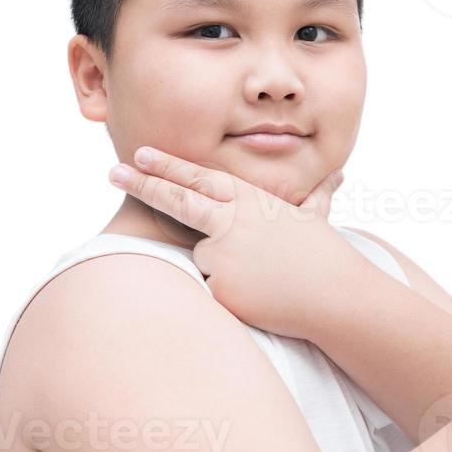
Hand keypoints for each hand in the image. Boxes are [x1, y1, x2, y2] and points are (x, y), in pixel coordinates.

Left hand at [108, 146, 363, 340]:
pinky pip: (213, 290)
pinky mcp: (220, 286)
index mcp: (250, 201)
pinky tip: (260, 296)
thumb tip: (338, 175)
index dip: (168, 166)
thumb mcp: (316, 218)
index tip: (140, 154)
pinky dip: (231, 294)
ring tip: (266, 278)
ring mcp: (223, 254)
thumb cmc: (326, 256)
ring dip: (227, 269)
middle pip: (177, 200)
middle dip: (142, 184)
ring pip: (205, 259)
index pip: (199, 179)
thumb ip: (316, 196)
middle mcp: (231, 222)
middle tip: (112, 171)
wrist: (335, 295)